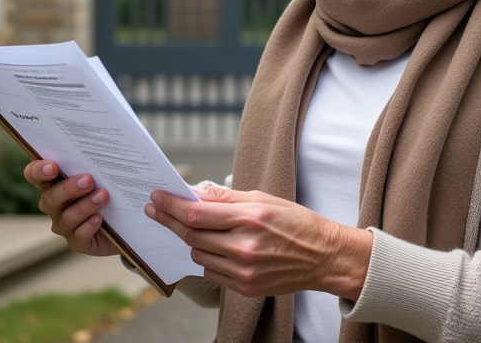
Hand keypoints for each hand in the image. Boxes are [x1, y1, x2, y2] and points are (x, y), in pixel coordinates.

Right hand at [23, 160, 116, 256]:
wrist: (123, 219)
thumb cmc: (108, 187)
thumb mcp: (101, 173)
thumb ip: (94, 162)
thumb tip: (105, 145)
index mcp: (54, 183)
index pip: (34, 175)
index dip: (38, 171)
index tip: (52, 166)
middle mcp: (54, 205)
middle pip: (51, 197)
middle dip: (69, 188)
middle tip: (88, 180)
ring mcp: (64, 225)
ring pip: (67, 217)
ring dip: (85, 206)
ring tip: (102, 196)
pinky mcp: (78, 241)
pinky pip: (79, 236)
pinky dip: (89, 226)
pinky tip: (99, 218)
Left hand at [146, 185, 372, 299]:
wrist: (323, 257)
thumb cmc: (296, 223)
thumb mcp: (263, 199)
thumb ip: (225, 198)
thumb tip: (194, 193)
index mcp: (249, 218)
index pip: (196, 213)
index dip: (171, 205)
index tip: (157, 198)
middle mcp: (244, 247)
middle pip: (191, 234)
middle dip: (170, 220)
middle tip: (156, 210)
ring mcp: (244, 271)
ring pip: (198, 254)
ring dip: (192, 240)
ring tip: (198, 228)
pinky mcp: (245, 288)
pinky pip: (211, 272)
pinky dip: (208, 258)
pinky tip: (217, 247)